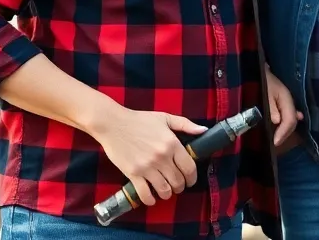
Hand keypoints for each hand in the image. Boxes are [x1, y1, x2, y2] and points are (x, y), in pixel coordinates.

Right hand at [89, 107, 207, 207]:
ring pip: (164, 189)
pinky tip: (152, 199)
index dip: (192, 177)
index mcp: (172, 144)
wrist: (113, 124)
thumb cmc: (140, 120)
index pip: (189, 167)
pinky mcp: (132, 174)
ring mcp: (147, 167)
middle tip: (178, 186)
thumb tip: (204, 130)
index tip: (190, 180)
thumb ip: (186, 124)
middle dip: (180, 187)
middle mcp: (161, 157)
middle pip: (178, 181)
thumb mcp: (166, 118)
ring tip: (167, 192)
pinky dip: (150, 200)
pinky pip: (144, 193)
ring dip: (167, 194)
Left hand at [264, 69, 302, 146]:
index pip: (290, 119)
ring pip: (290, 120)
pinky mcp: (283, 104)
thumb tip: (276, 121)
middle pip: (292, 121)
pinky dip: (285, 124)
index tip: (275, 142)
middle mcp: (289, 101)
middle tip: (275, 143)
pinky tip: (283, 128)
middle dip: (285, 134)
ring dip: (285, 130)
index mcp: (286, 99)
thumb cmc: (262, 82)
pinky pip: (287, 116)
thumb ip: (271, 107)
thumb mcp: (264, 93)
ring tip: (278, 138)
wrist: (260, 70)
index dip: (284, 132)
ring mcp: (287, 102)